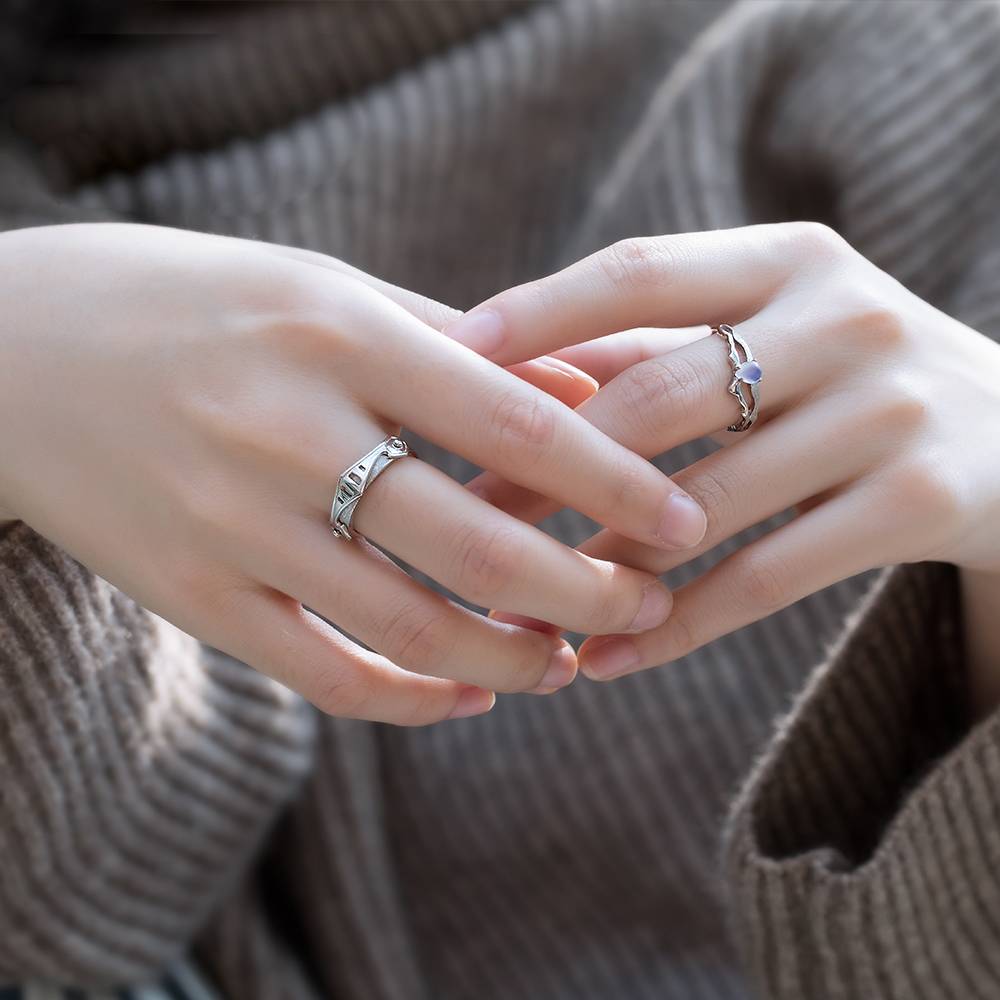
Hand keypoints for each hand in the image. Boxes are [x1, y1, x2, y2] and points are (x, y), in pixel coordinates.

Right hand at [0, 224, 706, 723]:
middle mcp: (288, 430)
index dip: (615, 480)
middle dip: (586, 589)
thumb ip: (456, 342)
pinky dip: (410, 699)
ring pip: (408, 625)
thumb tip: (585, 386)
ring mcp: (233, 522)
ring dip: (510, 660)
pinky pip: (322, 671)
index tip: (686, 519)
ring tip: (566, 663)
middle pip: (476, 542)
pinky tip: (465, 697)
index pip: (515, 419)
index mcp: (337, 334)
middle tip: (650, 604)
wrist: (13, 349)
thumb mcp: (327, 291)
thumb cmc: (195, 303)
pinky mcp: (193, 593)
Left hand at [448, 223, 999, 682]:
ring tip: (519, 603)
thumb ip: (653, 347)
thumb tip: (504, 372)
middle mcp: (847, 319)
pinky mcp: (922, 503)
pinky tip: (608, 659)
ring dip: (597, 563)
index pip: (640, 272)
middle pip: (656, 398)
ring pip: (703, 502)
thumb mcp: (772, 333)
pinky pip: (765, 580)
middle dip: (546, 469)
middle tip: (462, 517)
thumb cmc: (846, 379)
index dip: (539, 314)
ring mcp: (891, 411)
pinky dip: (675, 627)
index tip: (451, 358)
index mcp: (791, 259)